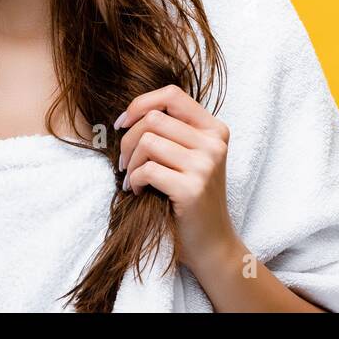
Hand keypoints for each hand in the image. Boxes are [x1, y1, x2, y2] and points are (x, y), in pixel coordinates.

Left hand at [114, 84, 236, 276]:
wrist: (212, 243)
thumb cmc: (192, 197)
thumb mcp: (191, 156)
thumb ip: (173, 130)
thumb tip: (131, 112)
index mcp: (215, 129)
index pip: (172, 94)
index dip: (141, 103)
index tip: (123, 123)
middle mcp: (214, 143)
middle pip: (153, 118)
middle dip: (128, 139)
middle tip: (124, 162)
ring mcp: (205, 165)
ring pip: (147, 142)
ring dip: (130, 162)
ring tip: (132, 178)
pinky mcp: (192, 189)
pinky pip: (147, 170)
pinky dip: (133, 181)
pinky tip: (138, 191)